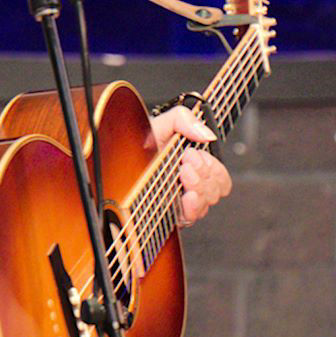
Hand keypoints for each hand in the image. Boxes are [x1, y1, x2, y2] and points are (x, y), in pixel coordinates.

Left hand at [148, 104, 232, 227]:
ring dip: (199, 186)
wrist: (115, 157)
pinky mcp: (169, 214)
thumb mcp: (161, 124)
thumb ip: (184, 119)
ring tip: (181, 173)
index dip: (212, 166)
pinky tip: (187, 195)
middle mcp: (190, 186)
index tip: (191, 153)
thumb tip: (207, 135)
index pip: (220, 176)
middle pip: (217, 189)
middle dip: (205, 172)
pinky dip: (193, 206)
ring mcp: (180, 201)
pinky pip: (192, 217)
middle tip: (185, 161)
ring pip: (207, 202)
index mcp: (194, 167)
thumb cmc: (136, 144)